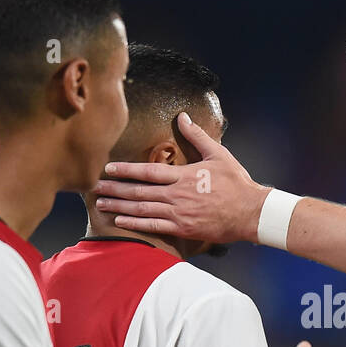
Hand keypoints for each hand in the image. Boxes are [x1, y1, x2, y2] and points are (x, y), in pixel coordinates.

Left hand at [94, 112, 268, 243]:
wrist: (251, 212)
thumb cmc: (237, 183)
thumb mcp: (219, 154)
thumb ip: (197, 136)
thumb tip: (183, 117)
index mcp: (183, 175)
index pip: (148, 171)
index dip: (126, 170)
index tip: (108, 168)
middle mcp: (176, 194)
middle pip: (138, 191)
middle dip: (115, 189)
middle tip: (94, 187)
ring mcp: (178, 213)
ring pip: (142, 209)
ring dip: (119, 206)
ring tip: (100, 204)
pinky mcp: (183, 228)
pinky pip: (154, 226)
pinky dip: (135, 224)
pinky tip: (120, 222)